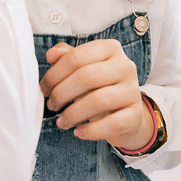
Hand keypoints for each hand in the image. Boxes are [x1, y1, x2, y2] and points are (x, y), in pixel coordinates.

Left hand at [39, 40, 153, 150]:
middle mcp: (125, 66)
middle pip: (86, 77)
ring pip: (98, 101)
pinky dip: (90, 130)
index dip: (54, 74)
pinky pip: (111, 123)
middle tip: (52, 105)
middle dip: (61, 93)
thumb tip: (52, 54)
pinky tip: (78, 132)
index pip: (76, 57)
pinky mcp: (135, 115)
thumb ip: (67, 58)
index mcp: (110, 49)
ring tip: (62, 121)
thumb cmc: (100, 88)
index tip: (44, 88)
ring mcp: (132, 91)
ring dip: (73, 114)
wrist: (127, 114)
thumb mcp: (84, 69)